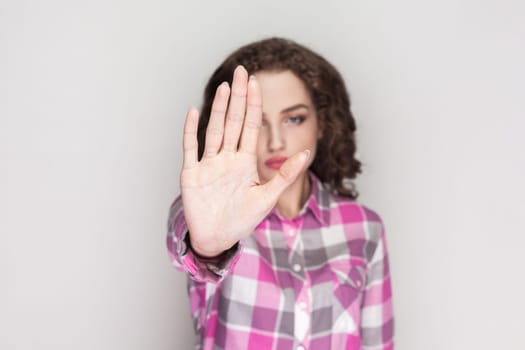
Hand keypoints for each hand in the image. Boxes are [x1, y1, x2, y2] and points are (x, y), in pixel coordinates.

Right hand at [180, 66, 309, 256]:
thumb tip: (307, 153)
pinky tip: (194, 111)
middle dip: (239, 97)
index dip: (254, 104)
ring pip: (214, 130)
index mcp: (245, 162)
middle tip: (241, 71)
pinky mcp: (192, 174)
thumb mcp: (268, 197)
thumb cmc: (242, 220)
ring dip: (220, 108)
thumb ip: (285, 174)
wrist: (217, 239)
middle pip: (234, 121)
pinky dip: (190, 130)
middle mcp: (227, 158)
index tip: (256, 82)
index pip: (251, 127)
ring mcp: (209, 164)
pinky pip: (191, 148)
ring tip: (226, 87)